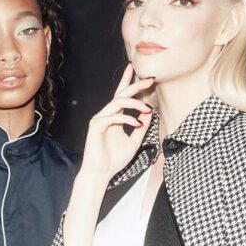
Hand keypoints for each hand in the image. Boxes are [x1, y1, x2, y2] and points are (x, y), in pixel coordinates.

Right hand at [80, 64, 153, 180]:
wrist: (101, 173)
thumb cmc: (114, 160)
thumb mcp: (134, 142)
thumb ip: (142, 126)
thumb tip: (149, 111)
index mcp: (115, 117)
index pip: (122, 96)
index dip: (129, 82)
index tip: (139, 71)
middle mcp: (107, 115)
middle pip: (121, 94)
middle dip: (136, 85)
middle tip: (149, 79)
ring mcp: (100, 119)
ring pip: (118, 103)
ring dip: (135, 103)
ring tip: (147, 108)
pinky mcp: (96, 126)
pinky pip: (113, 117)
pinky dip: (127, 119)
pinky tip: (137, 124)